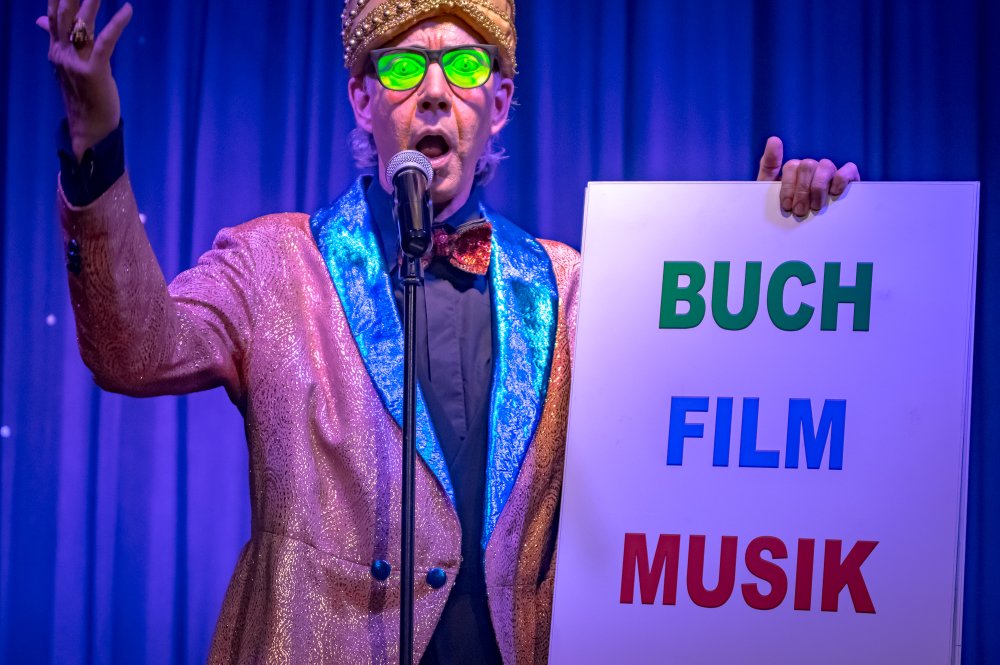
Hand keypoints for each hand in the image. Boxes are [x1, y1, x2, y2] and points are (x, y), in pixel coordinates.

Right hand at [37, 0, 132, 160]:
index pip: (53, 14)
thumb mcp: (67, 64)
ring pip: (82, 23)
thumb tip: (41, 19)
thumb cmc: (84, 95)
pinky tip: (127, 10)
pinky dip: (117, 23)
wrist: (89, 127)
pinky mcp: (94, 70)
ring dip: (92, 1)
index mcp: (55, 50)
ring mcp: (76, 61)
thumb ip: (57, 40)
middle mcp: (62, 52)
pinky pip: (106, 41)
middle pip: (64, 14)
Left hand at [756, 136, 859, 216]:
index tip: (787, 206)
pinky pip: (849, 169)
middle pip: (808, 166)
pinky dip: (841, 179)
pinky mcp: (848, 178)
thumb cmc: (788, 209)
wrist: (799, 231)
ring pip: (826, 166)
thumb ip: (769, 164)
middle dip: (802, 191)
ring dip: (819, 187)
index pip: (791, 166)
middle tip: (800, 211)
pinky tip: (834, 192)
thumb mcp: (771, 189)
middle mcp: (813, 167)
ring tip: (815, 207)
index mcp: (795, 168)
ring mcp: (830, 172)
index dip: (788, 187)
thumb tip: (774, 139)